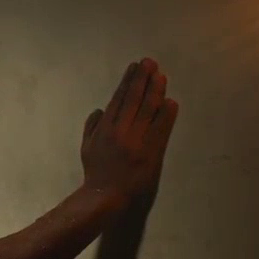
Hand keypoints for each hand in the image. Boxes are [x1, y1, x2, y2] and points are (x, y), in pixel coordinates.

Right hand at [81, 58, 178, 200]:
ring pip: (148, 109)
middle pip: (134, 98)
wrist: (107, 196)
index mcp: (105, 127)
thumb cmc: (96, 172)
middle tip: (150, 62)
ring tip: (161, 76)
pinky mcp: (152, 152)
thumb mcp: (86, 147)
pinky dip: (167, 114)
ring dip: (156, 90)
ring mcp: (137, 141)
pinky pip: (161, 129)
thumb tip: (100, 110)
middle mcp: (121, 130)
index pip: (119, 98)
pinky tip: (171, 102)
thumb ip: (92, 127)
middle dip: (143, 78)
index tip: (135, 66)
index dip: (128, 81)